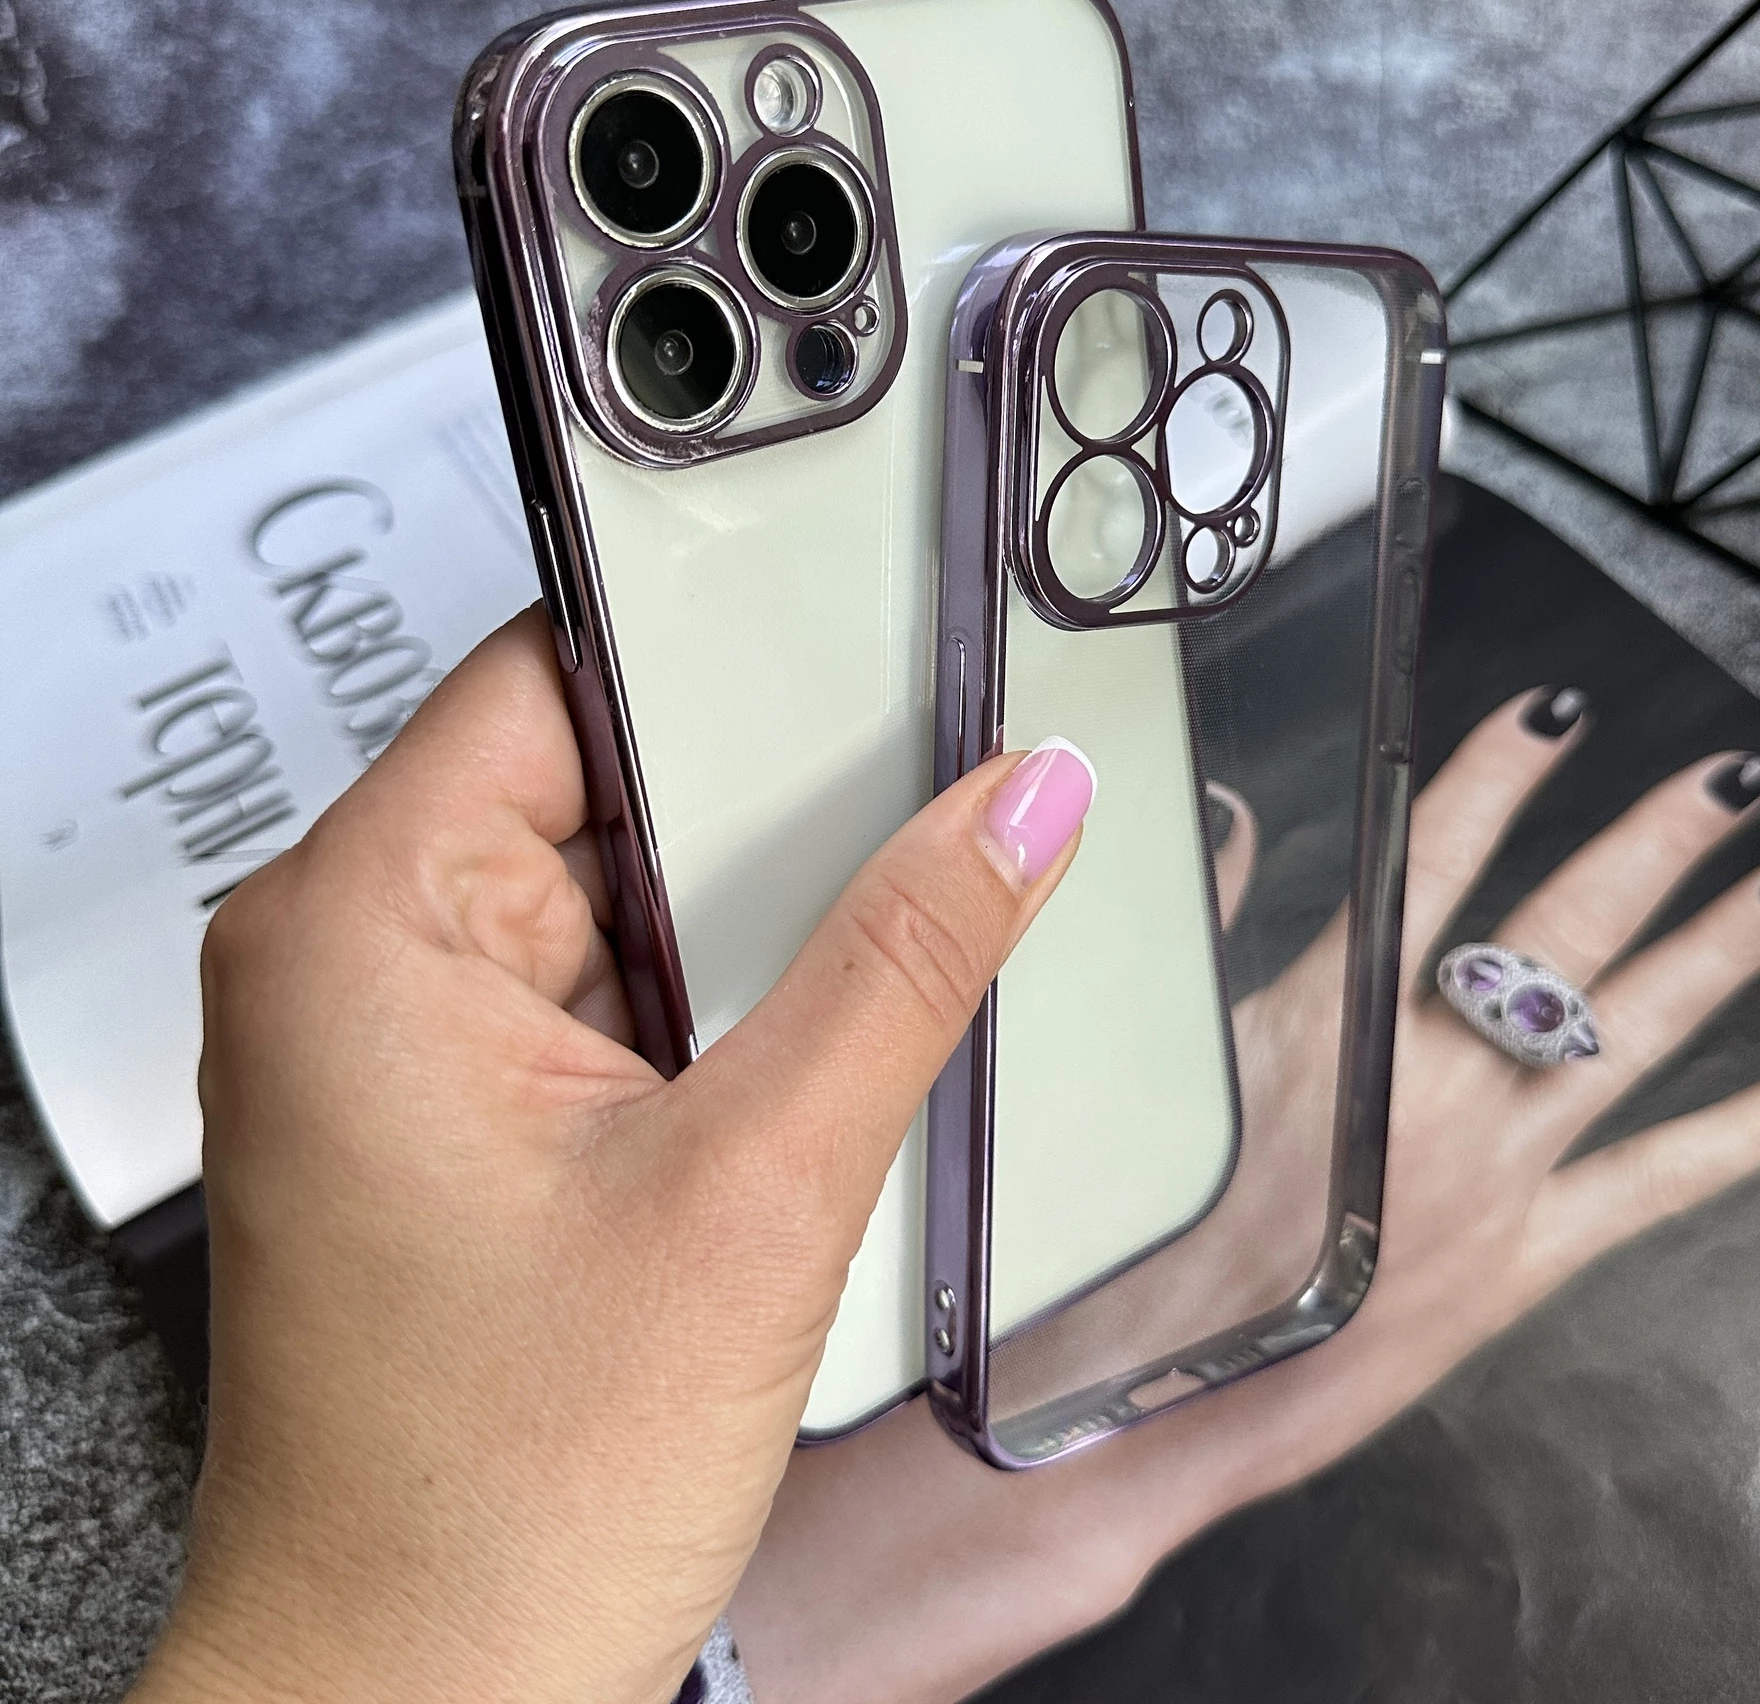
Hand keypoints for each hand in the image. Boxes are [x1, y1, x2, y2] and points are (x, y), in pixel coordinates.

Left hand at [130, 611, 1089, 1703]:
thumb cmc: (490, 1508)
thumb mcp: (755, 1196)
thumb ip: (902, 967)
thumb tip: (1017, 805)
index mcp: (359, 925)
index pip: (555, 671)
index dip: (719, 647)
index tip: (861, 638)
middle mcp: (356, 962)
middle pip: (602, 777)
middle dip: (759, 822)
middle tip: (900, 847)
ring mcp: (409, 1043)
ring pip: (624, 890)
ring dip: (744, 938)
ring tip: (821, 1021)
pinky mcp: (464, 1113)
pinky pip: (615, 986)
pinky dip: (714, 1012)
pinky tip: (782, 1083)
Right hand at [730, 691, 1759, 1703]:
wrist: (1162, 1397)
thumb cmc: (1144, 1224)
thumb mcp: (1157, 1051)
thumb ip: (1203, 920)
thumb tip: (1229, 816)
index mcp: (1338, 1018)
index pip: (1433, 862)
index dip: (1495, 778)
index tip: (1548, 717)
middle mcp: (1436, 1078)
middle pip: (1565, 930)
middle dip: (1654, 843)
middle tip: (1727, 780)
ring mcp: (1497, 1166)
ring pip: (1632, 1033)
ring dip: (1721, 948)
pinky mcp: (1531, 1252)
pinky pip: (1662, 1181)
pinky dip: (1753, 1133)